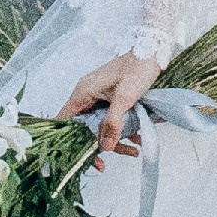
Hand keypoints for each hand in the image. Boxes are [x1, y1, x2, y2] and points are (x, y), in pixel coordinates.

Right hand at [58, 49, 161, 163]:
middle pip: (84, 128)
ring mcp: (99, 97)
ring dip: (115, 140)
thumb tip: (105, 148)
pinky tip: (137, 139)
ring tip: (133, 150)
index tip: (83, 158)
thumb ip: (113, 123)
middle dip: (97, 146)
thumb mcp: (124, 97)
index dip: (70, 142)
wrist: (151, 51)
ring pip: (99, 126)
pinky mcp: (110, 99)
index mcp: (83, 92)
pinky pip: (111, 120)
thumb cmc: (136, 68)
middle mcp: (87, 95)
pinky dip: (122, 130)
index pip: (65, 121)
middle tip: (105, 165)